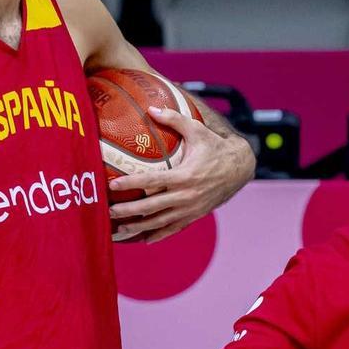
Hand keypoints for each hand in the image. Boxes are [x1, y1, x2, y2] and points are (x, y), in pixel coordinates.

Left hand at [108, 106, 254, 241]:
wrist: (241, 168)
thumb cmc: (216, 147)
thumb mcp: (197, 130)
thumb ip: (174, 119)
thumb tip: (151, 109)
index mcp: (185, 175)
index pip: (152, 182)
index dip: (131, 184)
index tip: (112, 185)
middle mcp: (187, 195)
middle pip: (152, 207)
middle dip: (128, 211)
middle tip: (108, 212)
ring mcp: (191, 208)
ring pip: (160, 222)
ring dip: (139, 227)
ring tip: (119, 230)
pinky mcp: (196, 215)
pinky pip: (174, 228)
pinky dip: (158, 235)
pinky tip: (143, 239)